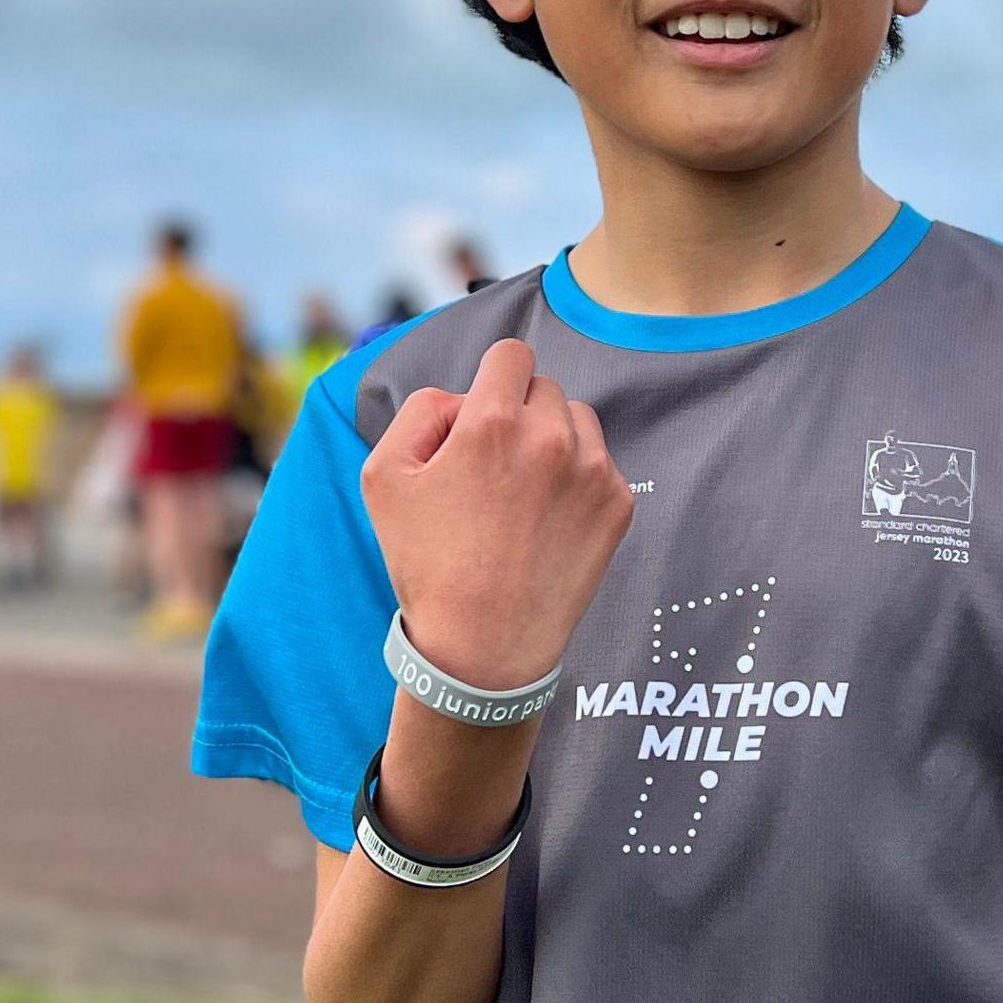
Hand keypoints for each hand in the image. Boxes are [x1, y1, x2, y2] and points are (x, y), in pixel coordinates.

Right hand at [361, 338, 631, 690]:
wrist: (484, 647)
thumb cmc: (427, 564)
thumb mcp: (384, 476)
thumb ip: (420, 410)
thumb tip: (464, 395)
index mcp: (492, 421)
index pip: (511, 355)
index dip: (492, 379)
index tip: (484, 412)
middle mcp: (550, 438)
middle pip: (544, 388)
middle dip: (518, 414)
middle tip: (491, 471)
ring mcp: (593, 472)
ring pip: (577, 421)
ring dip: (553, 441)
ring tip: (520, 496)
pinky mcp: (618, 505)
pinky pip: (600, 464)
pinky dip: (577, 481)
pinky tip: (546, 522)